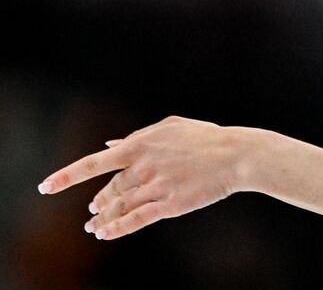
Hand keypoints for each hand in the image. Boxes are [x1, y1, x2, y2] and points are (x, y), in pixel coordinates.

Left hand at [37, 116, 252, 240]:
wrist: (237, 155)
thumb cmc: (207, 138)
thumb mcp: (173, 127)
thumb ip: (139, 135)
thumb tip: (110, 146)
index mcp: (142, 144)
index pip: (94, 163)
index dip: (67, 176)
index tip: (45, 187)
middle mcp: (144, 166)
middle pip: (110, 190)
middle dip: (98, 202)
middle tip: (92, 209)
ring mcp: (156, 186)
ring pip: (119, 207)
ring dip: (103, 218)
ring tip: (94, 226)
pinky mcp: (170, 204)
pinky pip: (136, 220)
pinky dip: (117, 229)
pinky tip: (106, 234)